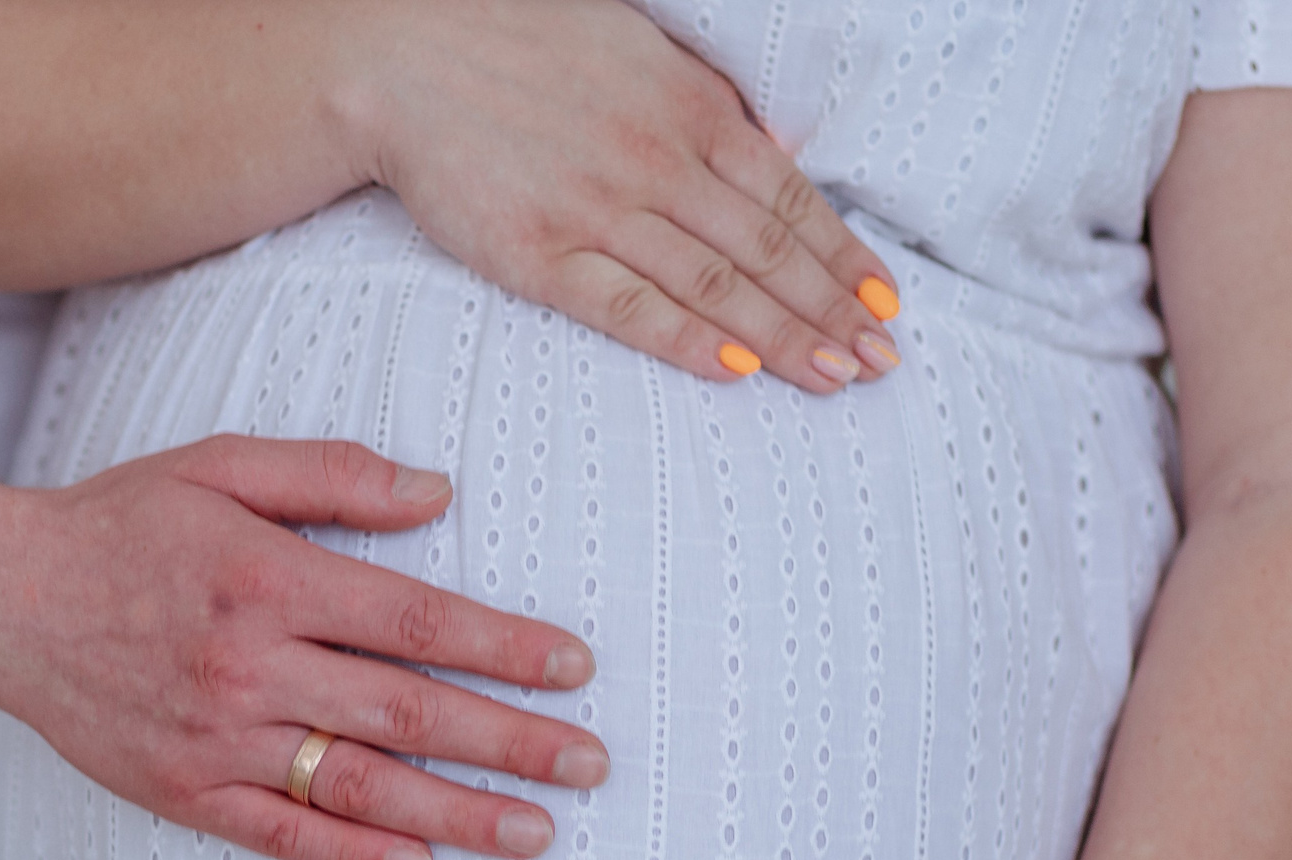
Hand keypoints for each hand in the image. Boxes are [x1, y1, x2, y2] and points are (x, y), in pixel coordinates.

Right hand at [0, 434, 610, 859]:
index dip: (503, 646)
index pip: (415, 621)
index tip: (574, 666)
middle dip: (512, 741)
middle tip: (592, 763)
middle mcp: (249, 667)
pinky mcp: (183, 791)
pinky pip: (281, 835)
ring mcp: (216, 740)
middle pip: (408, 711)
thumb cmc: (119, 524)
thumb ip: (331, 476)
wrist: (0, 599)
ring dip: (457, 814)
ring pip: (360, 787)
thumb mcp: (220, 464)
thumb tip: (438, 493)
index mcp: (269, 581)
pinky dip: (352, 856)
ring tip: (536, 832)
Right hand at [356, 0, 902, 392]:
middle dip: (832, 309)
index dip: (843, 255)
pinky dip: (686, 340)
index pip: (788, 196)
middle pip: (765, 250)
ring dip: (781, 337)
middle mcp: (656, 161)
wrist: (405, 58)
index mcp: (689, 109)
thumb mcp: (639, 53)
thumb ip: (704, 107)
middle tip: (881, 361)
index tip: (887, 303)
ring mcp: (597, 211)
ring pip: (712, 285)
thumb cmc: (523, 48)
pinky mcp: (538, 254)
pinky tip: (736, 371)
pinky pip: (627, 307)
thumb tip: (772, 156)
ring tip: (834, 377)